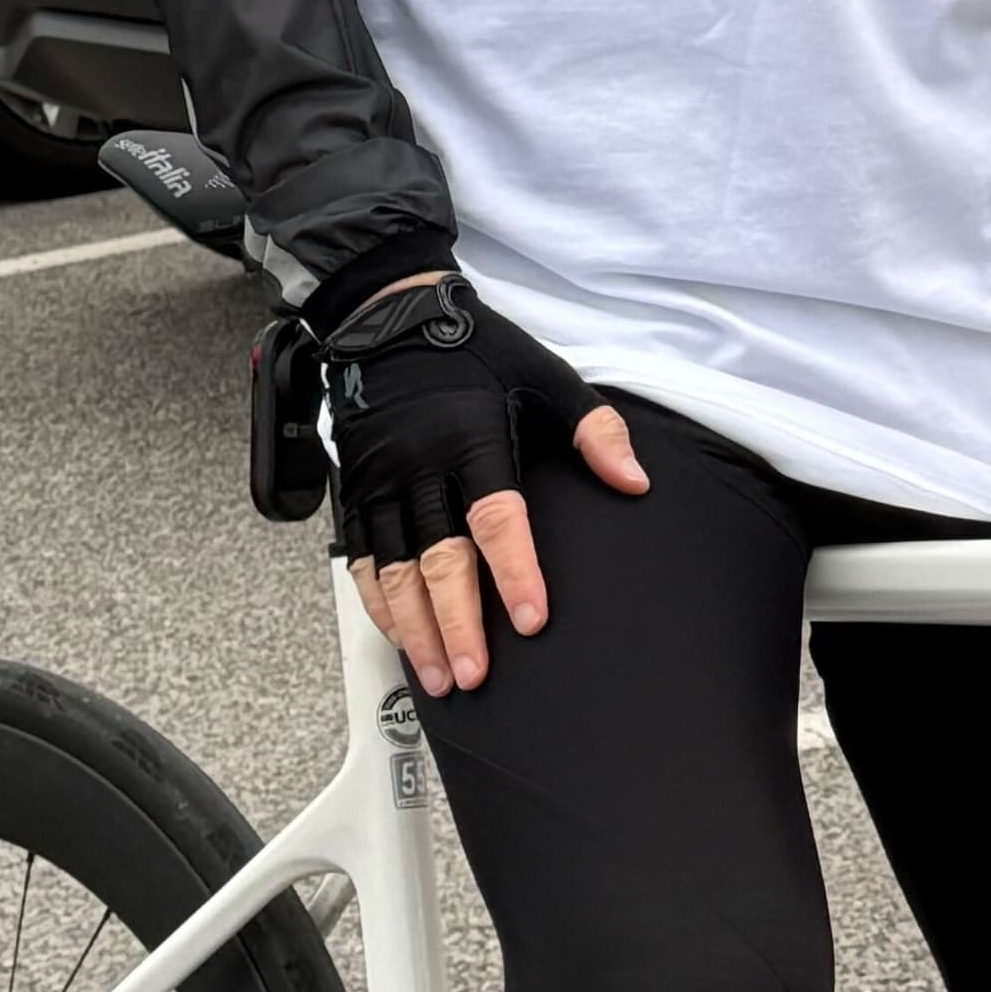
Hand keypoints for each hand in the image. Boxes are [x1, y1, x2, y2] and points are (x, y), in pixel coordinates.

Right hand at [319, 277, 649, 696]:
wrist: (390, 317)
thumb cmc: (476, 349)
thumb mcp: (545, 375)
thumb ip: (593, 430)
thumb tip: (635, 481)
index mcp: (473, 438)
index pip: (497, 520)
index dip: (515, 573)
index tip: (532, 620)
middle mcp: (421, 465)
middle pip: (439, 559)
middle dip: (457, 623)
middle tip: (476, 674)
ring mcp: (381, 480)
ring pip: (394, 570)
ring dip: (415, 628)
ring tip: (438, 674)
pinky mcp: (355, 488)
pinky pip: (361, 557)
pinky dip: (378, 603)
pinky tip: (399, 637)